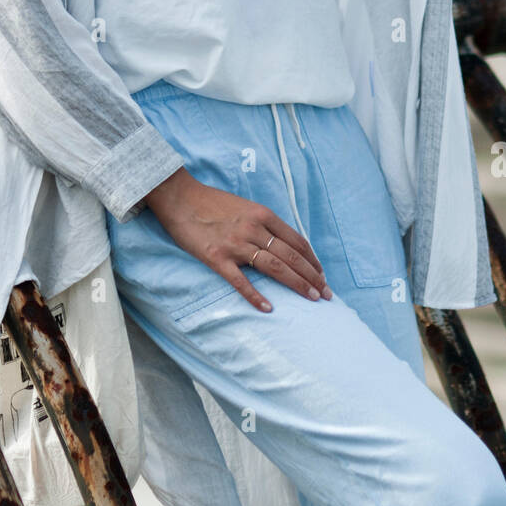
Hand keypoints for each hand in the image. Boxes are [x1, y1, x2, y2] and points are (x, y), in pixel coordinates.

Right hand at [145, 166, 332, 311]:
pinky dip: (255, 295)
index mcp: (263, 215)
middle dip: (312, 276)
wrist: (180, 197)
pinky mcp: (217, 257)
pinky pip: (240, 280)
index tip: (322, 275)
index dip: (312, 260)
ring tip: (312, 299)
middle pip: (291, 256)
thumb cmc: (212, 203)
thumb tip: (283, 245)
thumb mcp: (245, 207)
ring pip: (274, 267)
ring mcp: (236, 243)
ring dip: (296, 284)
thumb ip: (264, 224)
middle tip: (326, 294)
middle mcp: (254, 228)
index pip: (297, 241)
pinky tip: (268, 308)